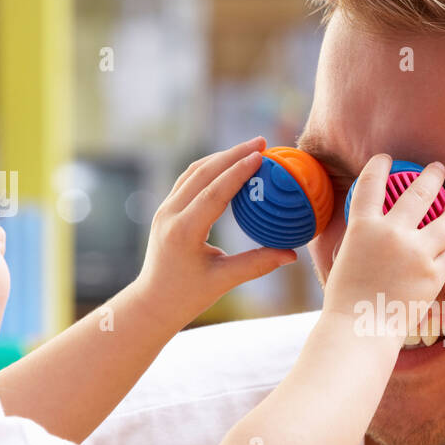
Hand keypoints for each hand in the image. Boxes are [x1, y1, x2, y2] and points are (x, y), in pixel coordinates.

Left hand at [132, 137, 297, 327]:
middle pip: (203, 173)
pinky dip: (210, 167)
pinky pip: (188, 179)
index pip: (214, 193)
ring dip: (221, 157)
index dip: (238, 172)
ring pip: (194, 172)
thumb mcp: (224, 281)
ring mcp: (164, 209)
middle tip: (261, 142)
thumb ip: (258, 264)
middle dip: (233, 154)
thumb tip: (292, 254)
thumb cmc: (188, 296)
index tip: (261, 156)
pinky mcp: (165, 209)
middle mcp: (170, 214)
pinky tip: (229, 163)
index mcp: (184, 232)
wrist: (153, 301)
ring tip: (249, 148)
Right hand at [322, 154, 444, 333]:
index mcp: (363, 227)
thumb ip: (358, 236)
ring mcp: (416, 253)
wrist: (360, 329)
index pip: (372, 183)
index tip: (386, 159)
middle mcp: (392, 233)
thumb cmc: (346, 298)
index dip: (380, 165)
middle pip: (419, 190)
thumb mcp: (344, 257)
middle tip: (437, 169)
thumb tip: (368, 222)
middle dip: (432, 175)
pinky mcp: (434, 273)